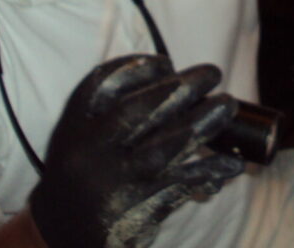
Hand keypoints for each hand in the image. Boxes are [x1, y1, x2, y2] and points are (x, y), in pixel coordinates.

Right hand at [30, 55, 244, 247]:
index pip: (100, 86)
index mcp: (73, 130)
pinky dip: (210, 170)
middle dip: (180, 88)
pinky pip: (181, 184)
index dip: (138, 68)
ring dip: (202, 123)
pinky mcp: (137, 212)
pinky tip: (231, 163)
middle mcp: (89, 155)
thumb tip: (178, 83)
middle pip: (136, 112)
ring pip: (164, 148)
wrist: (62, 238)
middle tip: (213, 73)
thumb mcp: (82, 138)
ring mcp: (114, 185)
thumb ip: (115, 110)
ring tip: (227, 105)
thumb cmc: (85, 174)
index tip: (167, 63)